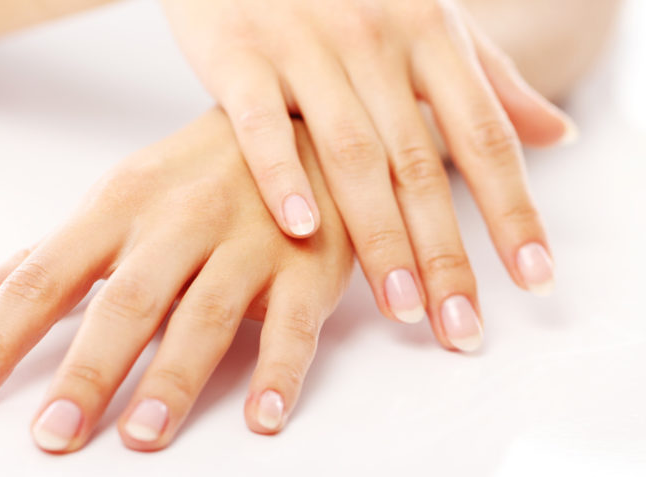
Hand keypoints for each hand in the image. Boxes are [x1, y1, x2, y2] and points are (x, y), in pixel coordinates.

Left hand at [0, 109, 352, 452]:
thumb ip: (40, 259)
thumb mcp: (113, 205)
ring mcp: (247, 242)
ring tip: (144, 432)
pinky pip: (293, 323)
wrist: (293, 131)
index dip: (0, 335)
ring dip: (175, 376)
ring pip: (206, 313)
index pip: (47, 273)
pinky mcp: (304, 267)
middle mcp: (181, 221)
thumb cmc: (195, 176)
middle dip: (89, 370)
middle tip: (55, 434)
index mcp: (121, 204)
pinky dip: (279, 370)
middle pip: (128, 300)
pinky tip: (263, 414)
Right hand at [162, 0, 562, 346]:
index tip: (532, 280)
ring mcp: (305, 47)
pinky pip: (262, 124)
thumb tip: (555, 135)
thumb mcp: (427, 18)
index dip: (513, 212)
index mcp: (428, 33)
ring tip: (401, 306)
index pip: (483, 135)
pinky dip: (282, 176)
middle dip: (447, 252)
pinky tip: (303, 231)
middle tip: (460, 326)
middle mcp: (374, 40)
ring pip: (351, 154)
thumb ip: (489, 78)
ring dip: (378, 237)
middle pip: (421, 162)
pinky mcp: (239, 55)